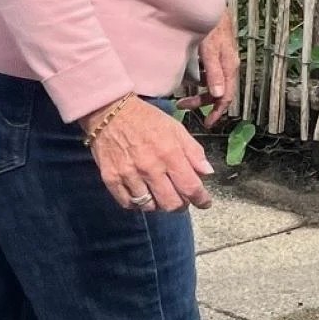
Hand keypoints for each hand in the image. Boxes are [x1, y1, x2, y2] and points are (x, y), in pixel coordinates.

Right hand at [82, 97, 214, 212]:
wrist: (111, 113)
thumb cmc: (147, 120)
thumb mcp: (176, 129)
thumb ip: (194, 152)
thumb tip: (208, 173)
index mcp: (170, 153)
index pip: (190, 187)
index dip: (201, 200)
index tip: (204, 203)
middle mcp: (150, 167)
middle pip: (171, 203)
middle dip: (181, 205)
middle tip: (182, 200)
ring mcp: (129, 175)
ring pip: (150, 206)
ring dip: (159, 204)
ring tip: (161, 195)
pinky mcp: (111, 179)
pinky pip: (128, 203)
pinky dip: (138, 204)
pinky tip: (143, 195)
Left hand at [178, 14, 238, 127]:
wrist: (208, 4)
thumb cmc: (209, 25)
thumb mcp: (209, 49)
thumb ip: (214, 72)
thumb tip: (218, 96)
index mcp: (229, 66)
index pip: (227, 96)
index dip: (217, 112)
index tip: (206, 124)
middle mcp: (229, 64)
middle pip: (220, 91)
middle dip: (203, 102)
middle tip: (183, 105)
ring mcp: (223, 58)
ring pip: (215, 82)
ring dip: (201, 92)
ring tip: (183, 94)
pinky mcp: (217, 52)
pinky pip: (211, 72)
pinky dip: (201, 80)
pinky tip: (188, 77)